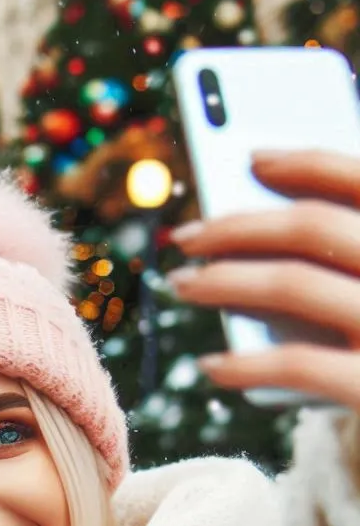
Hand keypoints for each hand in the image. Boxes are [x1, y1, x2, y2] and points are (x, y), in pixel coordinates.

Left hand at [168, 149, 359, 408]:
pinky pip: (293, 364)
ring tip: (183, 284)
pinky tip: (210, 366)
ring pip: (291, 284)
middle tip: (187, 237)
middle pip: (310, 227)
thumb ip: (351, 249)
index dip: (304, 163)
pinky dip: (242, 363)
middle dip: (237, 226)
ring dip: (222, 280)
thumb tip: (264, 221)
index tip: (252, 159)